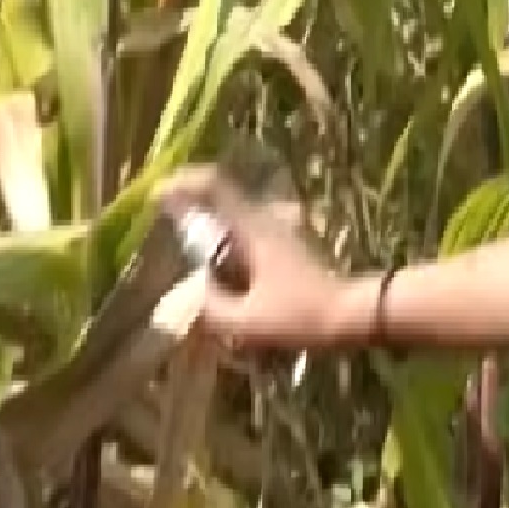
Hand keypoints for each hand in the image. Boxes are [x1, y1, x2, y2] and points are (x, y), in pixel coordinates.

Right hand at [156, 166, 350, 349]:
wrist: (354, 315)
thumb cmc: (301, 317)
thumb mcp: (248, 323)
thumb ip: (211, 309)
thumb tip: (192, 295)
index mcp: (252, 229)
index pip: (212, 186)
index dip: (181, 184)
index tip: (154, 195)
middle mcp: (264, 220)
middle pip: (220, 195)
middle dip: (188, 202)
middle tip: (162, 220)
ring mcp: (278, 230)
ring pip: (233, 215)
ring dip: (207, 222)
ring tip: (185, 247)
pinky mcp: (286, 245)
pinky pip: (245, 232)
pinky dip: (225, 241)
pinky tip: (218, 269)